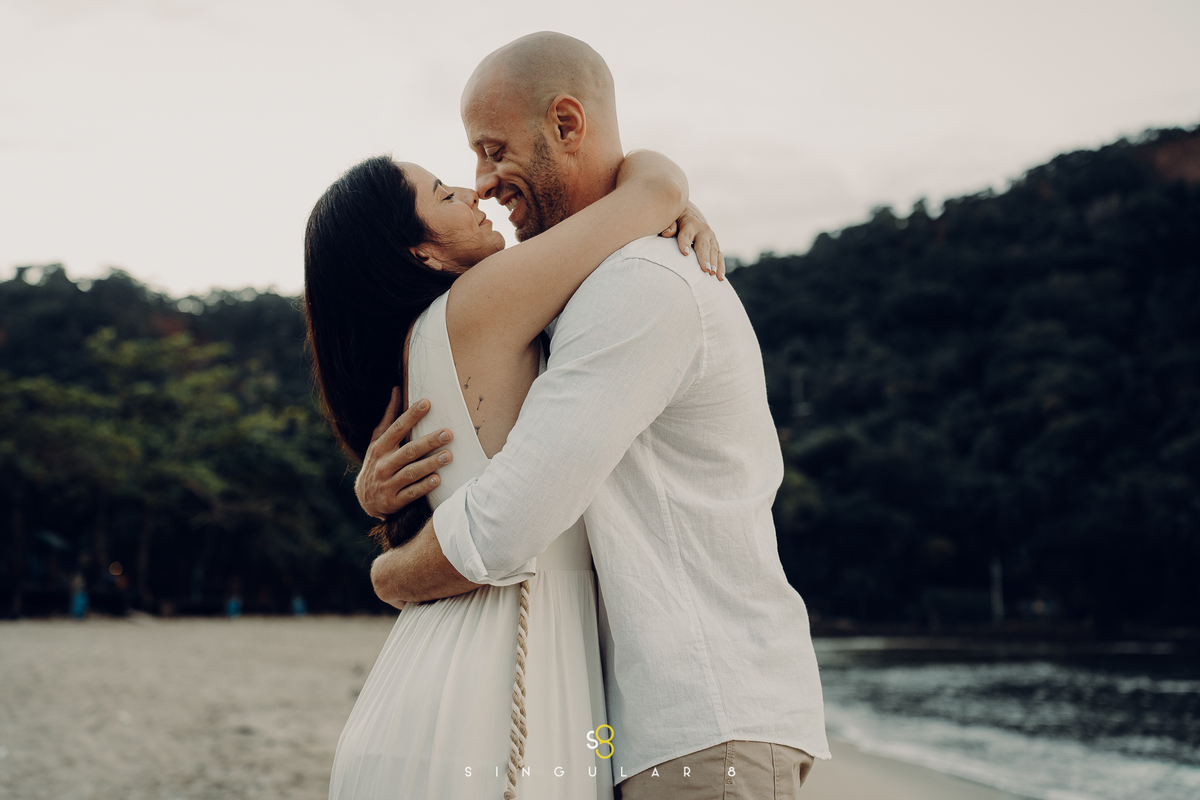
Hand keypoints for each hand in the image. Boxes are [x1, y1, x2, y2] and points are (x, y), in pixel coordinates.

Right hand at [355, 387, 453, 518]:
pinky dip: (424, 486)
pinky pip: (411, 493)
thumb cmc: (377, 463)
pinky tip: (438, 479)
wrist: (365, 499)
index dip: (411, 415)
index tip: (427, 403)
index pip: (397, 428)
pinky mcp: (394, 501)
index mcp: (380, 447)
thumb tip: (397, 389)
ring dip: (430, 464)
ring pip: (411, 472)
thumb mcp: (378, 441)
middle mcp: (383, 464)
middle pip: (408, 451)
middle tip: (448, 434)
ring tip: (448, 456)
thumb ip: (389, 417)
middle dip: (428, 442)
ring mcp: (387, 484)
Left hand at [660, 201, 725, 279]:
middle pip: (703, 245)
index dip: (685, 242)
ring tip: (713, 274)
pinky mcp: (714, 244)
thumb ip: (670, 225)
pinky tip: (720, 277)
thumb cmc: (676, 218)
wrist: (690, 211)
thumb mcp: (672, 218)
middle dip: (704, 257)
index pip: (686, 234)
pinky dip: (720, 266)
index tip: (685, 253)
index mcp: (690, 223)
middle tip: (706, 269)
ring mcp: (710, 237)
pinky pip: (719, 255)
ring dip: (714, 263)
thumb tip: (666, 233)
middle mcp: (703, 229)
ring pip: (714, 251)